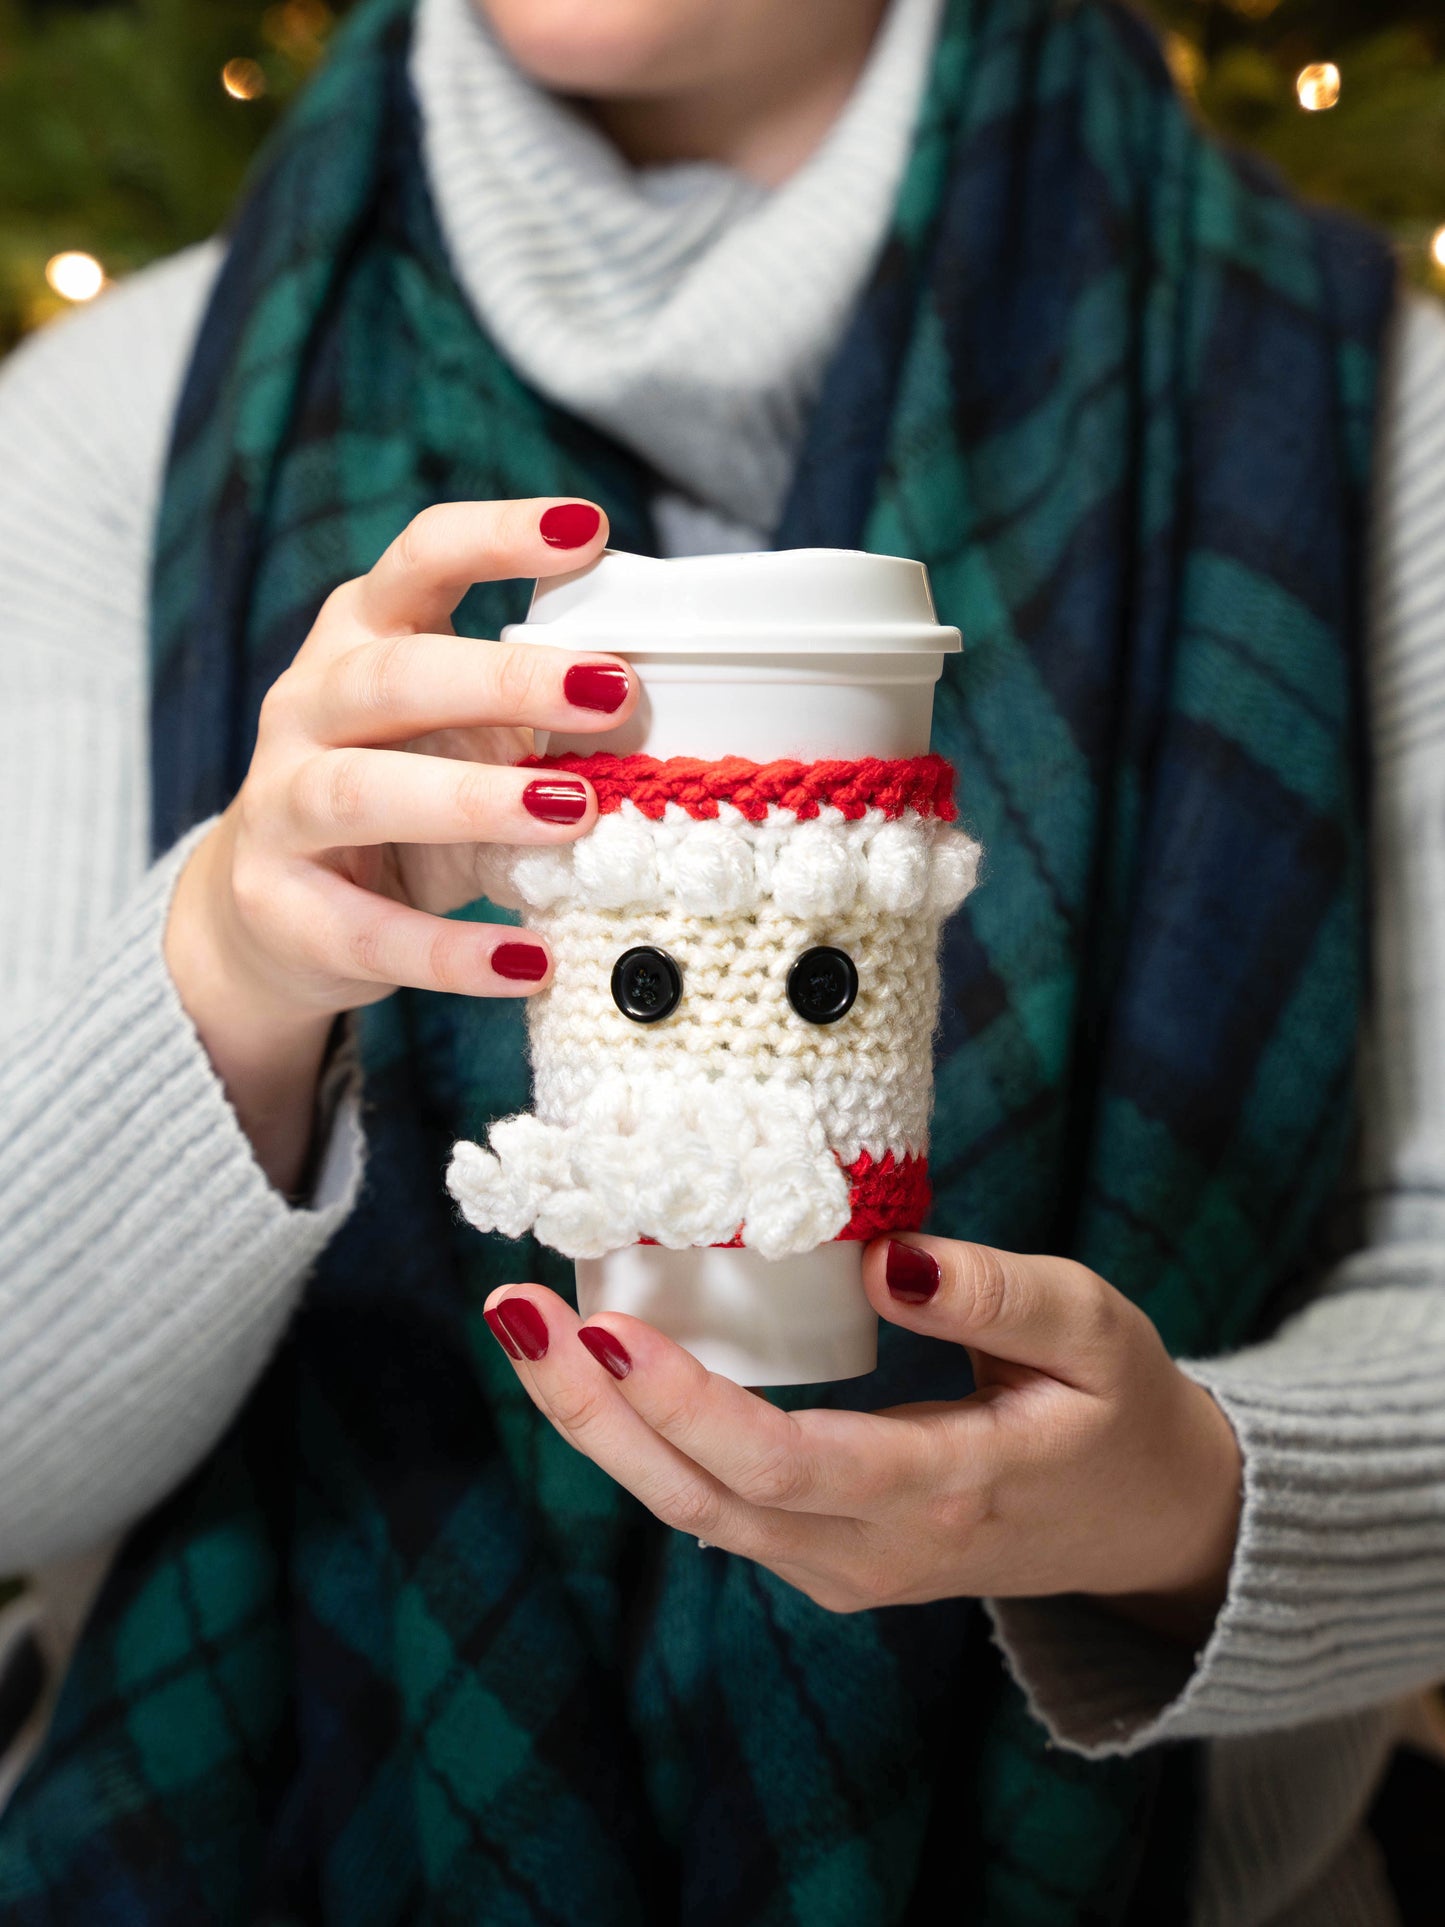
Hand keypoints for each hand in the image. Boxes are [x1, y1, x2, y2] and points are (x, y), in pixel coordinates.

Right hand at [165, 497, 631, 1192]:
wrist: (269, 917)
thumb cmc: (396, 799)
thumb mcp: (456, 738)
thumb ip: (532, 715)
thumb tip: (659, 706)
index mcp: (360, 640)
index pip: (419, 560)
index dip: (497, 537)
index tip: (589, 529)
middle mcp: (306, 707)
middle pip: (395, 677)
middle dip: (506, 679)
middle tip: (612, 692)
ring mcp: (279, 807)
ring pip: (360, 791)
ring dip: (472, 799)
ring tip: (575, 812)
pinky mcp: (280, 908)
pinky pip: (371, 931)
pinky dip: (452, 951)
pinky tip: (529, 961)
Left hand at [482, 1236, 1243, 1638]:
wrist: (1145, 1523)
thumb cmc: (1118, 1410)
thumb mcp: (1094, 1333)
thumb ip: (996, 1295)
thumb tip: (881, 1257)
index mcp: (942, 1494)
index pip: (783, 1463)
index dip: (684, 1404)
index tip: (604, 1325)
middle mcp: (870, 1555)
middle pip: (701, 1499)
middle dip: (593, 1410)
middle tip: (514, 1313)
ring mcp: (839, 1569)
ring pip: (690, 1511)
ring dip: (598, 1426)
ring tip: (526, 1329)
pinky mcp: (821, 1556)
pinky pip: (712, 1506)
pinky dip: (642, 1439)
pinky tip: (595, 1367)